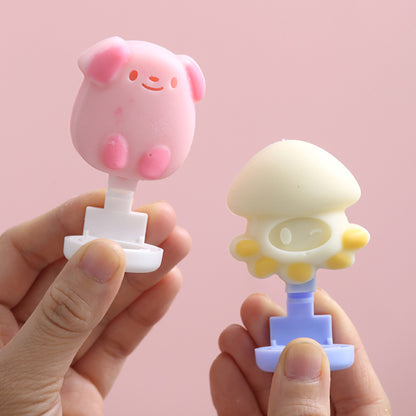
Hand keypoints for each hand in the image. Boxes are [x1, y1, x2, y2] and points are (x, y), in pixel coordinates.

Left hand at [0, 190, 190, 414]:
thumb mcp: (19, 380)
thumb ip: (63, 316)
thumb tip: (104, 255)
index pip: (24, 250)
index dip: (70, 222)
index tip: (112, 205)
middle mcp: (19, 329)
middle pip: (75, 272)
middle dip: (121, 244)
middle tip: (161, 220)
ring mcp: (57, 354)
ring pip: (105, 302)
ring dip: (144, 272)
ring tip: (178, 244)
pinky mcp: (86, 381)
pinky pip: (119, 338)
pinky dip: (146, 313)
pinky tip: (169, 283)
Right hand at [210, 289, 390, 414]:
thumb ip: (307, 409)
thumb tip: (303, 350)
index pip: (347, 360)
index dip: (326, 322)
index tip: (303, 293)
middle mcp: (317, 413)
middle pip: (298, 363)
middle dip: (274, 331)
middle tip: (254, 309)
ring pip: (265, 378)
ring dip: (247, 352)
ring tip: (233, 335)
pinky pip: (239, 401)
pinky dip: (229, 382)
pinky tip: (224, 365)